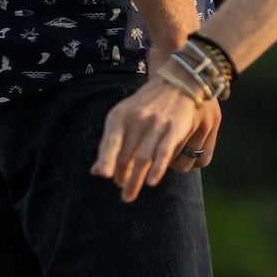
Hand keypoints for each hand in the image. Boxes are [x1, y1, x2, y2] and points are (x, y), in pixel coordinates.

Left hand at [93, 76, 217, 200]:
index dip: (106, 160)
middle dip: (122, 176)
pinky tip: (152, 181)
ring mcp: (157, 123)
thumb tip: (97, 172)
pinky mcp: (176, 128)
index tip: (104, 175)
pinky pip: (164, 152)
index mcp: (120, 116)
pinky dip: (157, 168)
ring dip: (136, 179)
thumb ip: (110, 144)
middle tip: (122, 189)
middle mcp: (138, 118)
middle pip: (126, 155)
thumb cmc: (146, 106)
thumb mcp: (122, 117)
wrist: (178, 81)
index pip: (110, 142)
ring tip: (129, 194)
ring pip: (143, 158)